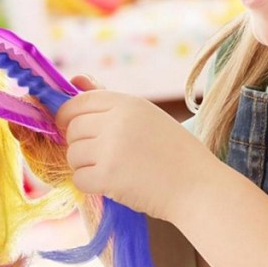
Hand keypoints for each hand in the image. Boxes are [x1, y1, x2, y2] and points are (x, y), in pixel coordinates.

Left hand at [55, 81, 209, 220]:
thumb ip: (108, 102)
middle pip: (73, 129)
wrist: (198, 187)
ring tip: (111, 171)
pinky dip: (90, 185)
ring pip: (73, 155)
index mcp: (129, 103)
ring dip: (84, 166)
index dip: (69, 116)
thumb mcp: (146, 117)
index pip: (79, 101)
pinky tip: (110, 185)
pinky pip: (78, 179)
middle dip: (79, 144)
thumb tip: (74, 79)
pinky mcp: (108, 176)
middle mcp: (117, 121)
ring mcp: (111, 149)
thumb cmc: (174, 153)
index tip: (72, 128)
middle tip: (99, 156)